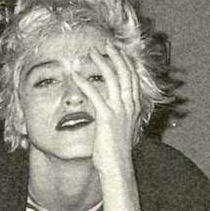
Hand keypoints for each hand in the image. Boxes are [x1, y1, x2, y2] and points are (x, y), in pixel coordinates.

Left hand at [72, 41, 140, 178]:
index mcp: (134, 107)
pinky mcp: (107, 118)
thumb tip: (108, 110)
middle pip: (125, 72)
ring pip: (112, 78)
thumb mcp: (119, 129)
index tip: (116, 51)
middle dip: (115, 55)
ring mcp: (119, 111)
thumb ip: (116, 116)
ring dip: (101, 62)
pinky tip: (76, 75)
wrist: (117, 166)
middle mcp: (129, 105)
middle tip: (105, 44)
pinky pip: (95, 95)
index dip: (125, 61)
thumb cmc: (115, 151)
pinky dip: (85, 83)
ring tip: (91, 52)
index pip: (132, 77)